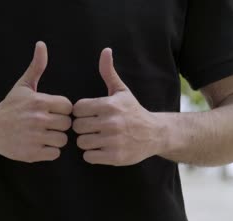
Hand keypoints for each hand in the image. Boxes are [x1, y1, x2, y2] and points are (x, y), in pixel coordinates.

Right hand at [0, 41, 72, 162]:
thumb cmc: (10, 107)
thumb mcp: (23, 86)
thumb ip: (36, 67)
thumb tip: (42, 44)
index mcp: (39, 101)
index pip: (68, 107)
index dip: (62, 110)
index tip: (54, 111)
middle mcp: (38, 119)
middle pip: (67, 124)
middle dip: (60, 125)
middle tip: (50, 124)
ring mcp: (35, 137)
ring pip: (63, 140)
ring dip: (56, 139)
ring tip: (45, 135)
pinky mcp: (32, 153)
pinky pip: (55, 154)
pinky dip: (50, 151)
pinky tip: (40, 145)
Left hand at [73, 48, 166, 165]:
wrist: (155, 134)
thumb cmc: (133, 111)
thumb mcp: (121, 91)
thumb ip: (109, 72)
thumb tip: (105, 50)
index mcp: (109, 105)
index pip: (77, 109)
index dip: (81, 112)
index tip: (89, 115)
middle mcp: (111, 122)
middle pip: (77, 126)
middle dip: (82, 128)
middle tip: (92, 128)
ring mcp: (113, 140)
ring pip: (81, 142)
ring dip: (86, 142)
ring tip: (96, 138)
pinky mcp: (115, 157)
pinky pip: (89, 157)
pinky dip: (92, 154)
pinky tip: (101, 149)